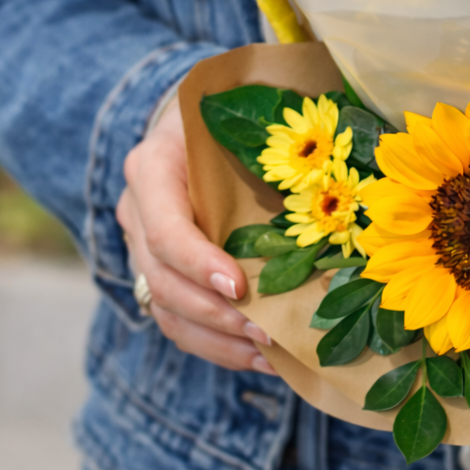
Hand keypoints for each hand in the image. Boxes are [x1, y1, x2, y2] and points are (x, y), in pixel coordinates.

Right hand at [117, 98, 277, 373]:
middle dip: (215, 313)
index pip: (165, 229)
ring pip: (165, 310)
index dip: (198, 264)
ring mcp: (140, 244)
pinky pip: (177, 321)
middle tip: (267, 332)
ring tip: (270, 350)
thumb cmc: (227, 112)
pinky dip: (218, 345)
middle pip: (163, 280)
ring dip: (218, 339)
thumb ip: (264, 147)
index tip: (240, 288)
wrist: (195, 119)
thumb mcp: (240, 117)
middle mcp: (136, 209)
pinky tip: (261, 356)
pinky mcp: (156, 270)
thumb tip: (333, 185)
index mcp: (152, 166)